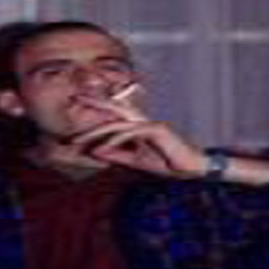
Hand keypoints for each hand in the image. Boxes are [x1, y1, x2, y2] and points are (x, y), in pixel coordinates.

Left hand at [72, 96, 206, 178]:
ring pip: (118, 123)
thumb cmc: (167, 163)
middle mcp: (142, 120)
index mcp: (137, 126)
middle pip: (114, 109)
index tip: (78, 108)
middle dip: (94, 102)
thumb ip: (117, 155)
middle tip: (75, 98)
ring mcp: (150, 123)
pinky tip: (103, 148)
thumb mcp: (137, 161)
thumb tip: (96, 151)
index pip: (114, 116)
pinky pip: (132, 133)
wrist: (193, 170)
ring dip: (97, 132)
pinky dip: (116, 140)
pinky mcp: (157, 129)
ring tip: (79, 141)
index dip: (97, 110)